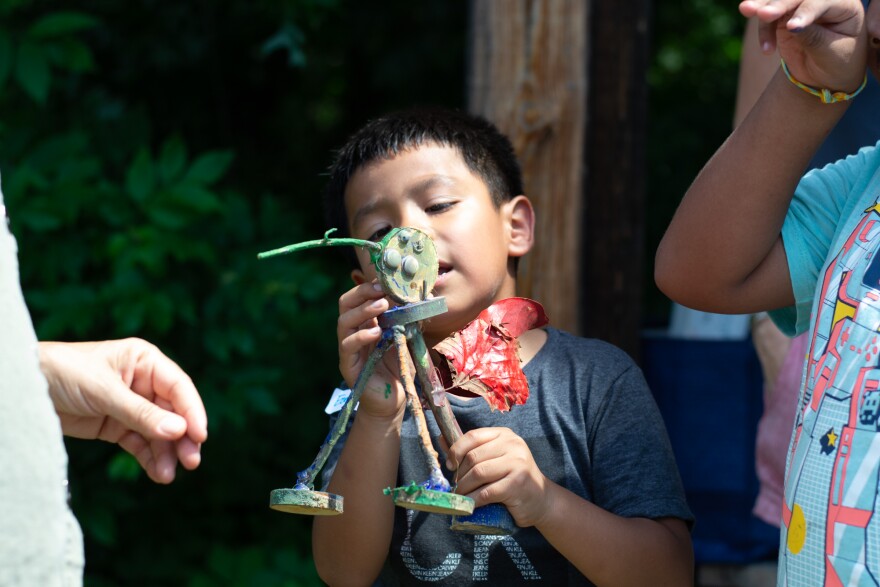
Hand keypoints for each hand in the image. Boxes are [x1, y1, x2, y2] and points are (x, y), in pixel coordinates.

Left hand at [39, 338, 206, 483]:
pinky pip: (140, 444)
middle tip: (192, 462)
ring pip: (158, 432)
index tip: (199, 436)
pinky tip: (158, 473)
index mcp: (145, 361)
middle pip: (173, 413)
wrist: (23, 387)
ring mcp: (130, 406)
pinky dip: (149, 459)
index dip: (192, 411)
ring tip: (168, 475)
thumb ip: (141, 413)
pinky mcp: (115, 426)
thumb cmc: (64, 372)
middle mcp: (142, 382)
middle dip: (182, 438)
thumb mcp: (105, 391)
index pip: (178, 387)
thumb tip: (179, 431)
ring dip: (166, 453)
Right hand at [337, 281, 405, 419]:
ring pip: (344, 323)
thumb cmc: (399, 367)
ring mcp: (349, 350)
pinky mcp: (349, 366)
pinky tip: (376, 332)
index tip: (385, 281)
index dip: (368, 287)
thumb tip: (421, 295)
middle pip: (345, 305)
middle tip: (381, 289)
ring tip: (381, 305)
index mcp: (364, 324)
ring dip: (363, 311)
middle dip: (362, 293)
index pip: (357, 298)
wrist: (395, 401)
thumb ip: (407, 319)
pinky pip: (348, 347)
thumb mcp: (405, 337)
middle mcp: (353, 333)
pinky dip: (361, 336)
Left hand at [446, 427, 550, 527]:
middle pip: (474, 457)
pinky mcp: (517, 484)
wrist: (542, 500)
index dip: (456, 450)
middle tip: (457, 485)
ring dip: (464, 488)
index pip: (473, 436)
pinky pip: (487, 492)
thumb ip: (470, 450)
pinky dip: (473, 500)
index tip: (450, 465)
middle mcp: (513, 445)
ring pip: (478, 473)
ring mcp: (517, 463)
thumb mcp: (494, 458)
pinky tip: (470, 505)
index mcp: (504, 435)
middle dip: (460, 474)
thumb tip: (441, 438)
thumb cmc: (513, 478)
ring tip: (461, 496)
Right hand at [739, 0, 865, 90]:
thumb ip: (813, 38)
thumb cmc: (837, 63)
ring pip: (779, 0)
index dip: (806, 12)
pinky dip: (762, 29)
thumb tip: (791, 26)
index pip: (822, 2)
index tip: (791, 28)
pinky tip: (766, 50)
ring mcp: (801, 6)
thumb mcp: (831, 54)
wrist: (826, 75)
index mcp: (844, 5)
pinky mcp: (783, 16)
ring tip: (746, 9)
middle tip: (763, 14)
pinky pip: (767, 16)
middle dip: (779, 4)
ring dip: (762, 5)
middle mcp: (822, 0)